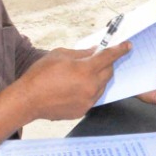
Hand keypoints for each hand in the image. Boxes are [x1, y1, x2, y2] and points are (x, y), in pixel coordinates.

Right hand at [14, 42, 130, 120]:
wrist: (28, 100)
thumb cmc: (40, 75)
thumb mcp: (60, 55)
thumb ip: (81, 53)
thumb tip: (94, 51)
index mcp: (86, 70)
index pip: (109, 57)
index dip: (120, 49)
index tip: (128, 45)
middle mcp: (91, 86)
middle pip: (108, 72)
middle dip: (106, 64)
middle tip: (97, 60)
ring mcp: (88, 100)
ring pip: (102, 85)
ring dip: (98, 78)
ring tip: (81, 75)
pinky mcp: (83, 110)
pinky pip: (93, 97)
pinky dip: (90, 90)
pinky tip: (76, 87)